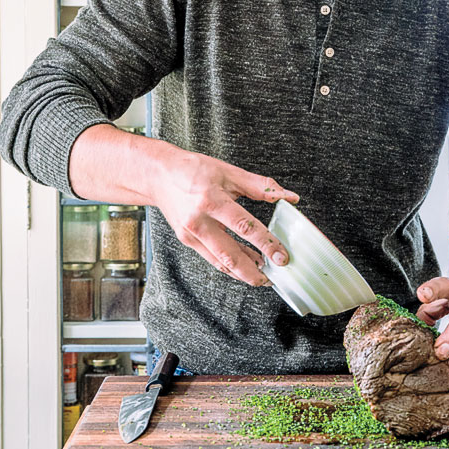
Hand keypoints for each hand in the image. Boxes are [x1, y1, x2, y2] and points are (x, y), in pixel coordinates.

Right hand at [150, 144, 298, 286]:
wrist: (159, 176)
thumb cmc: (194, 170)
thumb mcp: (229, 172)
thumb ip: (260, 186)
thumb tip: (289, 196)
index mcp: (211, 200)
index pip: (244, 227)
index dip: (265, 243)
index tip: (281, 255)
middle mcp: (198, 221)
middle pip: (229, 254)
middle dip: (253, 271)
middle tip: (273, 278)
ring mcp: (190, 234)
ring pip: (220, 262)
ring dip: (242, 273)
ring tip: (262, 276)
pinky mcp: (186, 241)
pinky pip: (211, 258)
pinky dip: (229, 266)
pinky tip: (245, 266)